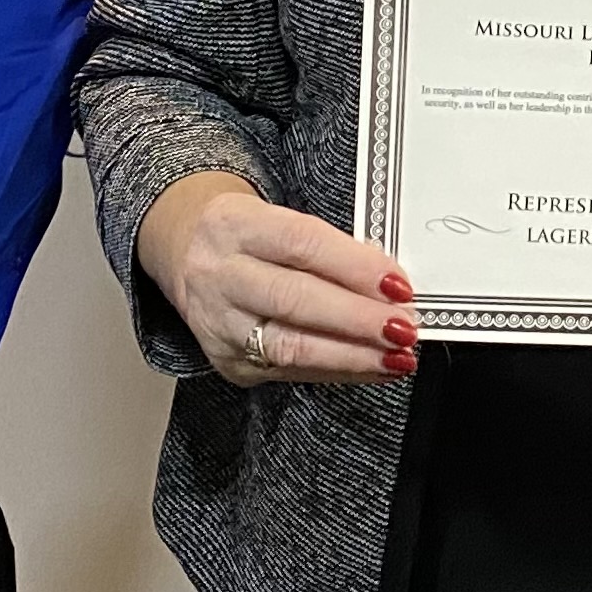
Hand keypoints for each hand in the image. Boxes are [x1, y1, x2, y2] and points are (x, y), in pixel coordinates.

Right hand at [140, 174, 416, 388]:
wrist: (187, 253)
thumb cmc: (249, 236)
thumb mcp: (278, 220)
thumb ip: (330, 249)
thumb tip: (389, 285)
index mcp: (236, 225)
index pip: (301, 244)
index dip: (354, 267)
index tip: (399, 285)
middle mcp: (219, 274)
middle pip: (294, 299)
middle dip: (357, 319)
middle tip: (404, 328)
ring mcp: (220, 322)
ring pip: (289, 346)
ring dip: (352, 355)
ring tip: (396, 357)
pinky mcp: (227, 360)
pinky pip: (289, 371)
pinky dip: (338, 370)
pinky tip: (371, 367)